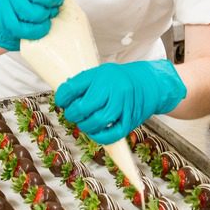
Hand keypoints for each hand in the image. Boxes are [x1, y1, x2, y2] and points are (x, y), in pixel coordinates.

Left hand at [55, 59, 186, 143]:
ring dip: (84, 126)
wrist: (148, 83)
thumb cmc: (119, 80)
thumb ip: (83, 84)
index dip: (62, 97)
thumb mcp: (100, 73)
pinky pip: (112, 134)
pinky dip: (99, 136)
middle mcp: (113, 89)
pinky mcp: (129, 120)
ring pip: (97, 121)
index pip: (73, 87)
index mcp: (102, 74)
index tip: (61, 101)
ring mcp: (123, 105)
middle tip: (72, 114)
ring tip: (84, 122)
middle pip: (84, 107)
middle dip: (73, 114)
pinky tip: (95, 132)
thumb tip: (64, 98)